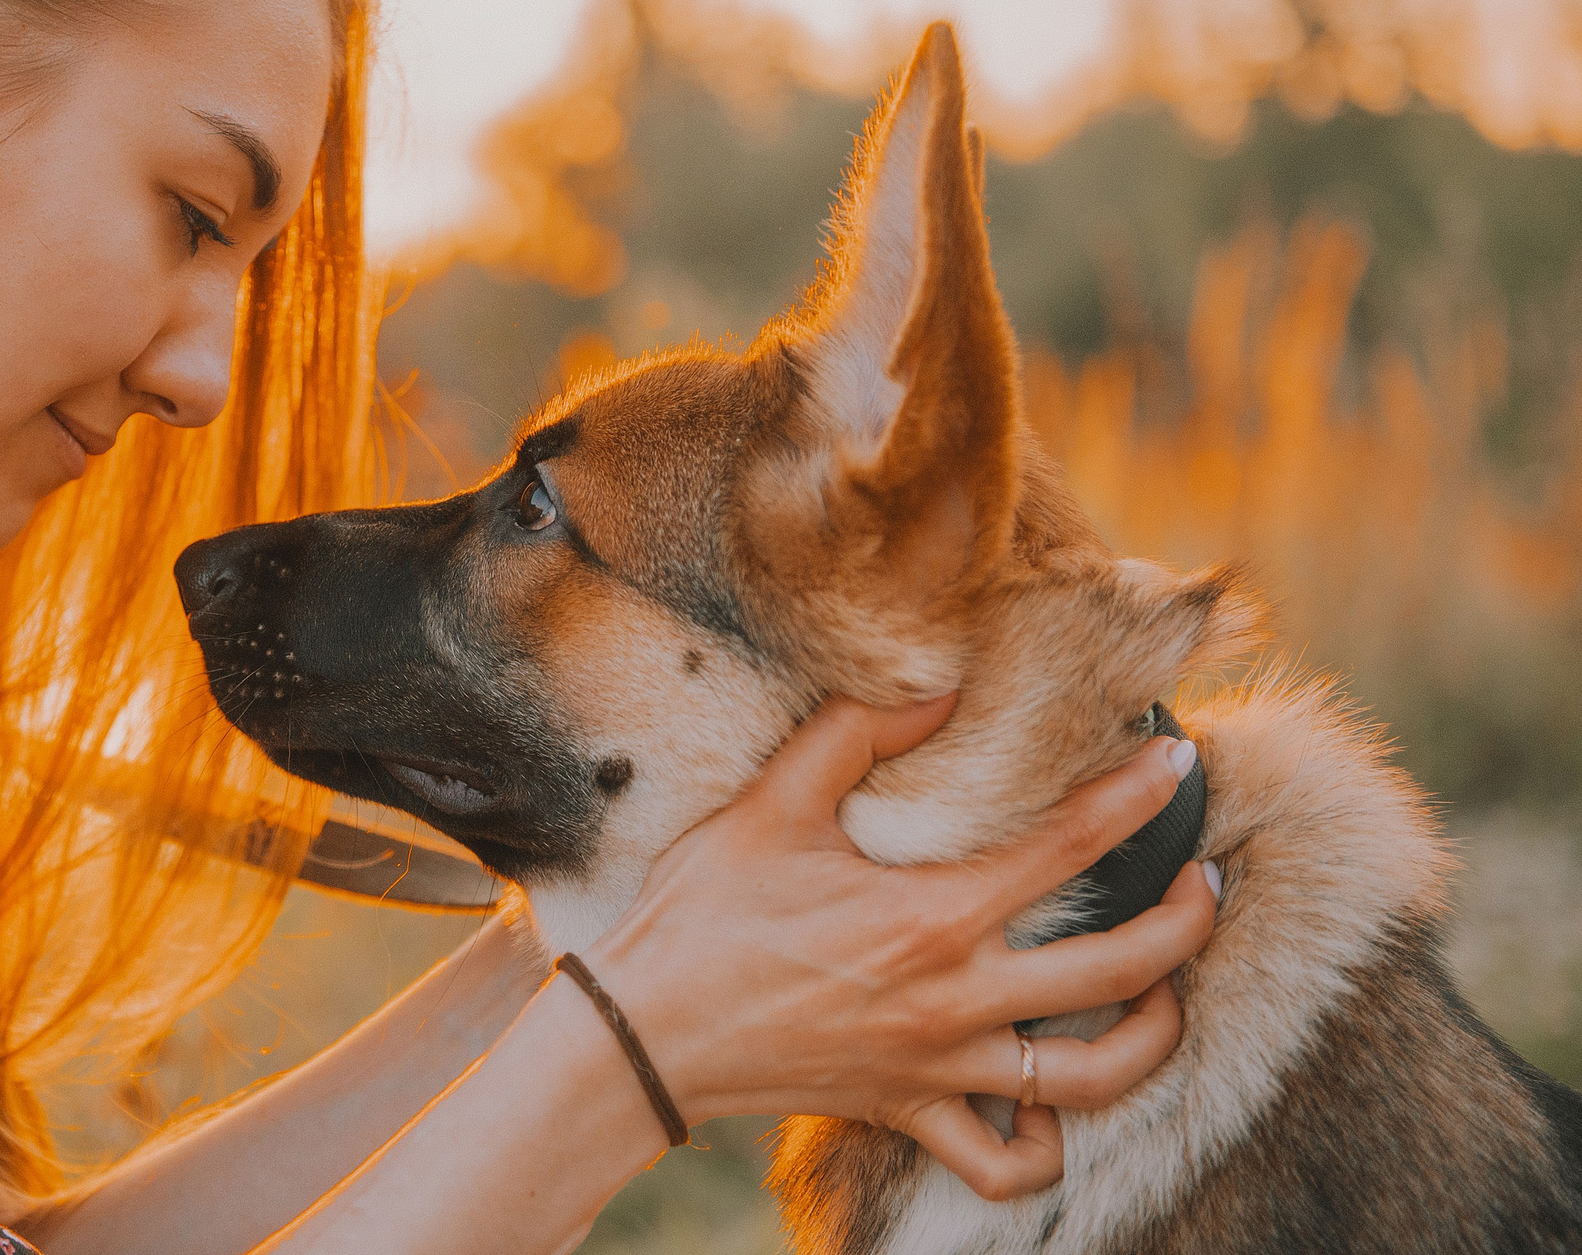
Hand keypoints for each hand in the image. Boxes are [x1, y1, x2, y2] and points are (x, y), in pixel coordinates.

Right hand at [584, 694, 1214, 1200]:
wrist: (648, 1029)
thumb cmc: (704, 910)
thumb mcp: (773, 801)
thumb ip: (857, 735)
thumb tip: (940, 691)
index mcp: (931, 913)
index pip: (1068, 849)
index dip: (1134, 801)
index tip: (1177, 766)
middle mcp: (954, 997)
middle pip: (1119, 969)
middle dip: (1186, 923)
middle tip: (1203, 880)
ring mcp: (940, 1065)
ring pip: (1092, 1078)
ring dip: (1154, 1037)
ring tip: (1170, 991)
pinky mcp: (910, 1112)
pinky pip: (1003, 1160)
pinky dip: (1044, 1148)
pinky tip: (1056, 1111)